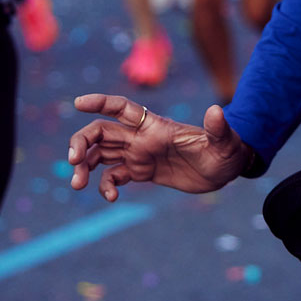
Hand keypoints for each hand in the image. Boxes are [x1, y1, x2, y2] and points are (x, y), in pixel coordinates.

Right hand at [67, 94, 252, 200]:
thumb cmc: (226, 151)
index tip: (78, 103)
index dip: (100, 102)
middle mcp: (141, 137)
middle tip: (73, 162)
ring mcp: (139, 154)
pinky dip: (105, 186)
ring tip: (77, 184)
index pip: (121, 108)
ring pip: (101, 154)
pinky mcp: (142, 172)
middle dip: (81, 142)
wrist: (226, 170)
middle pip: (100, 132)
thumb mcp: (224, 142)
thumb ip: (217, 128)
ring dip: (84, 165)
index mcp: (155, 126)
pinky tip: (110, 198)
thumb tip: (216, 110)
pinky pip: (114, 176)